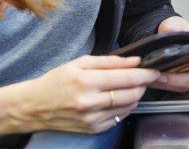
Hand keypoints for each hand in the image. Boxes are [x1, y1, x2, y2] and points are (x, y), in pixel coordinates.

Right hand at [0, 55, 159, 136]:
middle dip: (143, 84)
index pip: (127, 77)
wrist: (34, 107)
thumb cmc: (56, 81)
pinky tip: (117, 99)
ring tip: (130, 86)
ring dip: (135, 95)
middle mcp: (90, 102)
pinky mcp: (93, 129)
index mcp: (86, 81)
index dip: (146, 73)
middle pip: (132, 94)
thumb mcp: (80, 62)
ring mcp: (92, 119)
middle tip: (144, 76)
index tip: (154, 69)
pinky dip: (124, 107)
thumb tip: (135, 60)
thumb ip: (110, 61)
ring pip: (129, 106)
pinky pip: (119, 117)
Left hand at [149, 16, 188, 92]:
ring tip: (156, 76)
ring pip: (187, 85)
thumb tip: (169, 30)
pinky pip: (176, 86)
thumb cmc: (177, 28)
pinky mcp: (181, 78)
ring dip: (172, 84)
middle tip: (165, 76)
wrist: (165, 33)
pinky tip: (155, 78)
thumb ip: (173, 26)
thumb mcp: (175, 23)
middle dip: (182, 80)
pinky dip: (166, 83)